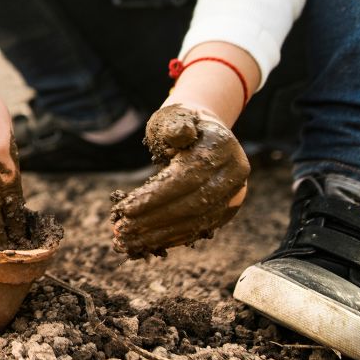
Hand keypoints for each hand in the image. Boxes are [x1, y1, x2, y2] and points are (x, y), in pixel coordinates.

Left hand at [111, 104, 248, 257]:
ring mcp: (235, 192)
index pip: (187, 178)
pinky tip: (149, 243)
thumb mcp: (174, 117)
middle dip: (155, 219)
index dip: (156, 196)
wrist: (204, 132)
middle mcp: (234, 172)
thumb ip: (175, 125)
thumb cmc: (179, 124)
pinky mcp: (228, 209)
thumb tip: (179, 135)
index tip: (126, 209)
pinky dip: (174, 237)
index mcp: (221, 146)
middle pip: (193, 204)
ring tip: (130, 241)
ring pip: (197, 221)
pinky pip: (201, 228)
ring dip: (162, 234)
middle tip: (123, 229)